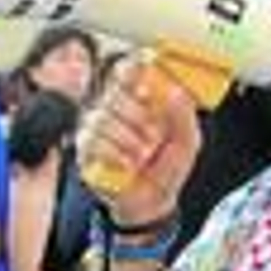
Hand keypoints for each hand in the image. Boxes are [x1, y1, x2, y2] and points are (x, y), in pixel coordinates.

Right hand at [78, 54, 201, 226]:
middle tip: (154, 137)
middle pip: (114, 94)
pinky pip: (94, 142)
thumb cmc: (166, 166)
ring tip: (143, 156)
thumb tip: (175, 91)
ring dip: (129, 141)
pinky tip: (127, 166)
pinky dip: (116, 156)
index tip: (147, 86)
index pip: (126, 69)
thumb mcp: (187, 140)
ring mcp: (94, 127)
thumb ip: (184, 114)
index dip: (133, 71)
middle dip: (140, 118)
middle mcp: (112, 107)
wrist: (152, 202)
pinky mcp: (83, 149)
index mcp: (137, 97)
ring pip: (103, 119)